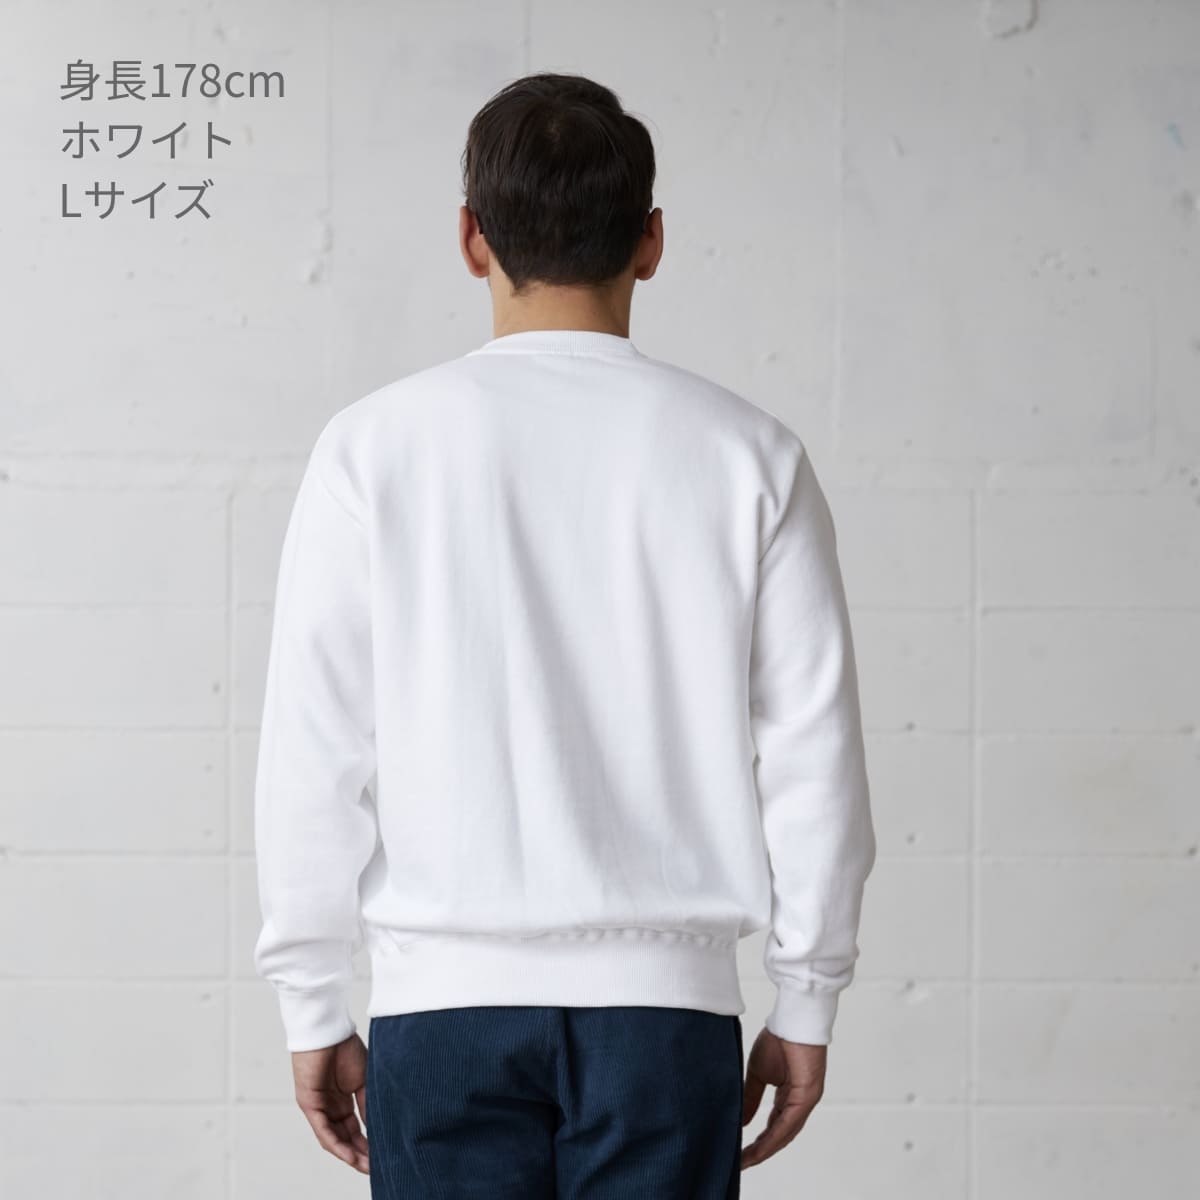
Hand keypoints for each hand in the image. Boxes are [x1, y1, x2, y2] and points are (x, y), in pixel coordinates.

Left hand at [291, 1032, 369, 1173]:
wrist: (329, 1030)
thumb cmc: (346, 1047)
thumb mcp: (364, 1079)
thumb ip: (367, 1104)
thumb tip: (375, 1127)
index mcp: (343, 1099)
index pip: (355, 1128)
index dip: (368, 1142)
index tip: (382, 1155)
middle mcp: (330, 1106)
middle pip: (345, 1137)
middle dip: (360, 1154)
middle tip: (375, 1168)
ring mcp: (319, 1107)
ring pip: (334, 1138)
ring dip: (349, 1154)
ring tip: (365, 1166)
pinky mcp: (309, 1104)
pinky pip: (323, 1130)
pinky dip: (337, 1144)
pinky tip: (349, 1155)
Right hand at [740, 1027, 826, 1168]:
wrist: (791, 1018)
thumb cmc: (779, 1038)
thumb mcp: (758, 1073)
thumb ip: (751, 1097)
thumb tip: (741, 1120)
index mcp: (788, 1096)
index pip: (774, 1126)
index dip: (758, 1141)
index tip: (740, 1152)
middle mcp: (798, 1103)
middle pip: (779, 1135)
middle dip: (760, 1150)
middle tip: (741, 1163)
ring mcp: (805, 1101)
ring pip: (785, 1133)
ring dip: (766, 1148)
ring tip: (747, 1160)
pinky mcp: (807, 1096)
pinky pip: (789, 1123)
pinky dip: (774, 1136)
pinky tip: (761, 1146)